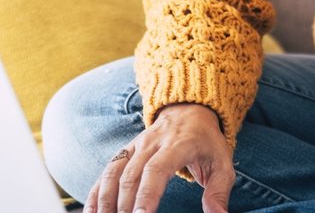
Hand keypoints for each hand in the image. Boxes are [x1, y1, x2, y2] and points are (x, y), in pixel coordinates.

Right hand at [85, 103, 233, 212]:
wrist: (190, 111)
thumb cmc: (207, 143)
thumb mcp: (222, 164)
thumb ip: (219, 192)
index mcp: (177, 145)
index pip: (156, 170)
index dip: (146, 195)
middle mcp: (151, 143)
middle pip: (131, 175)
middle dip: (124, 205)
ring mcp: (135, 146)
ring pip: (113, 173)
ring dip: (106, 201)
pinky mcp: (125, 152)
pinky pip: (106, 172)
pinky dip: (96, 193)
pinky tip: (92, 211)